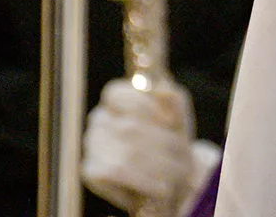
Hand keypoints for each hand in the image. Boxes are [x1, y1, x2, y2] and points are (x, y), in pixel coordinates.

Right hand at [82, 78, 195, 211]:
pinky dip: (145, 180)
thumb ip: (173, 99)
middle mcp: (99, 119)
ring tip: (178, 173)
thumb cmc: (173, 140)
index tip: (171, 122)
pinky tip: (162, 186)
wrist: (173, 177)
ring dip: (159, 165)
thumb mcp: (179, 117)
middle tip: (184, 155)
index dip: (145, 106)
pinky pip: (118, 172)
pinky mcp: (91, 170)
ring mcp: (92, 144)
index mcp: (116, 99)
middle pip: (130, 127)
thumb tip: (162, 89)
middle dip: (163, 143)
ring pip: (127, 153)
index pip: (116, 93)